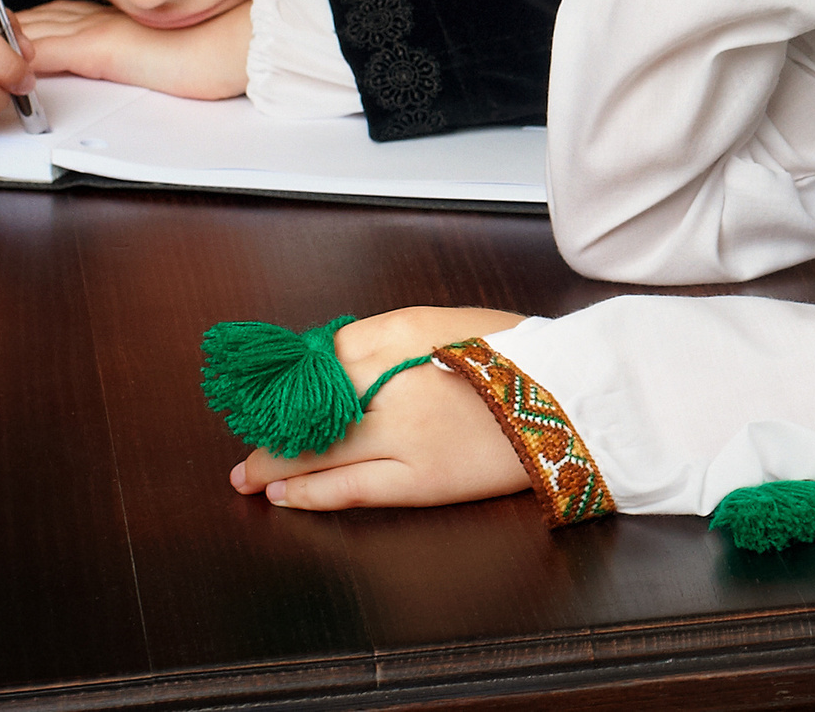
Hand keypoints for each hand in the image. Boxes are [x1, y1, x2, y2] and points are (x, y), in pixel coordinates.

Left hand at [14, 0, 250, 98]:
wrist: (239, 45)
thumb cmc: (216, 49)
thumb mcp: (160, 51)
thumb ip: (131, 51)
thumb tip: (118, 61)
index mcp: (109, 18)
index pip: (46, 17)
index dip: (10, 20)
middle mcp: (97, 17)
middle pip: (27, 18)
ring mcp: (97, 29)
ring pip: (29, 31)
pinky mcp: (103, 48)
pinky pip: (47, 51)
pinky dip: (16, 56)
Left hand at [231, 307, 528, 511]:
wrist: (570, 396)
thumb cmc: (513, 353)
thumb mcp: (444, 320)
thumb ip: (384, 336)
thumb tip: (328, 356)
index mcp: (399, 333)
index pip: (319, 356)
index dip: (286, 377)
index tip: (267, 389)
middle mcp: (392, 380)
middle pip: (307, 405)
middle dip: (268, 422)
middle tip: (244, 434)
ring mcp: (404, 434)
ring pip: (318, 451)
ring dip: (273, 463)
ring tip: (246, 473)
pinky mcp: (421, 478)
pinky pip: (351, 489)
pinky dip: (309, 493)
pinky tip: (281, 494)